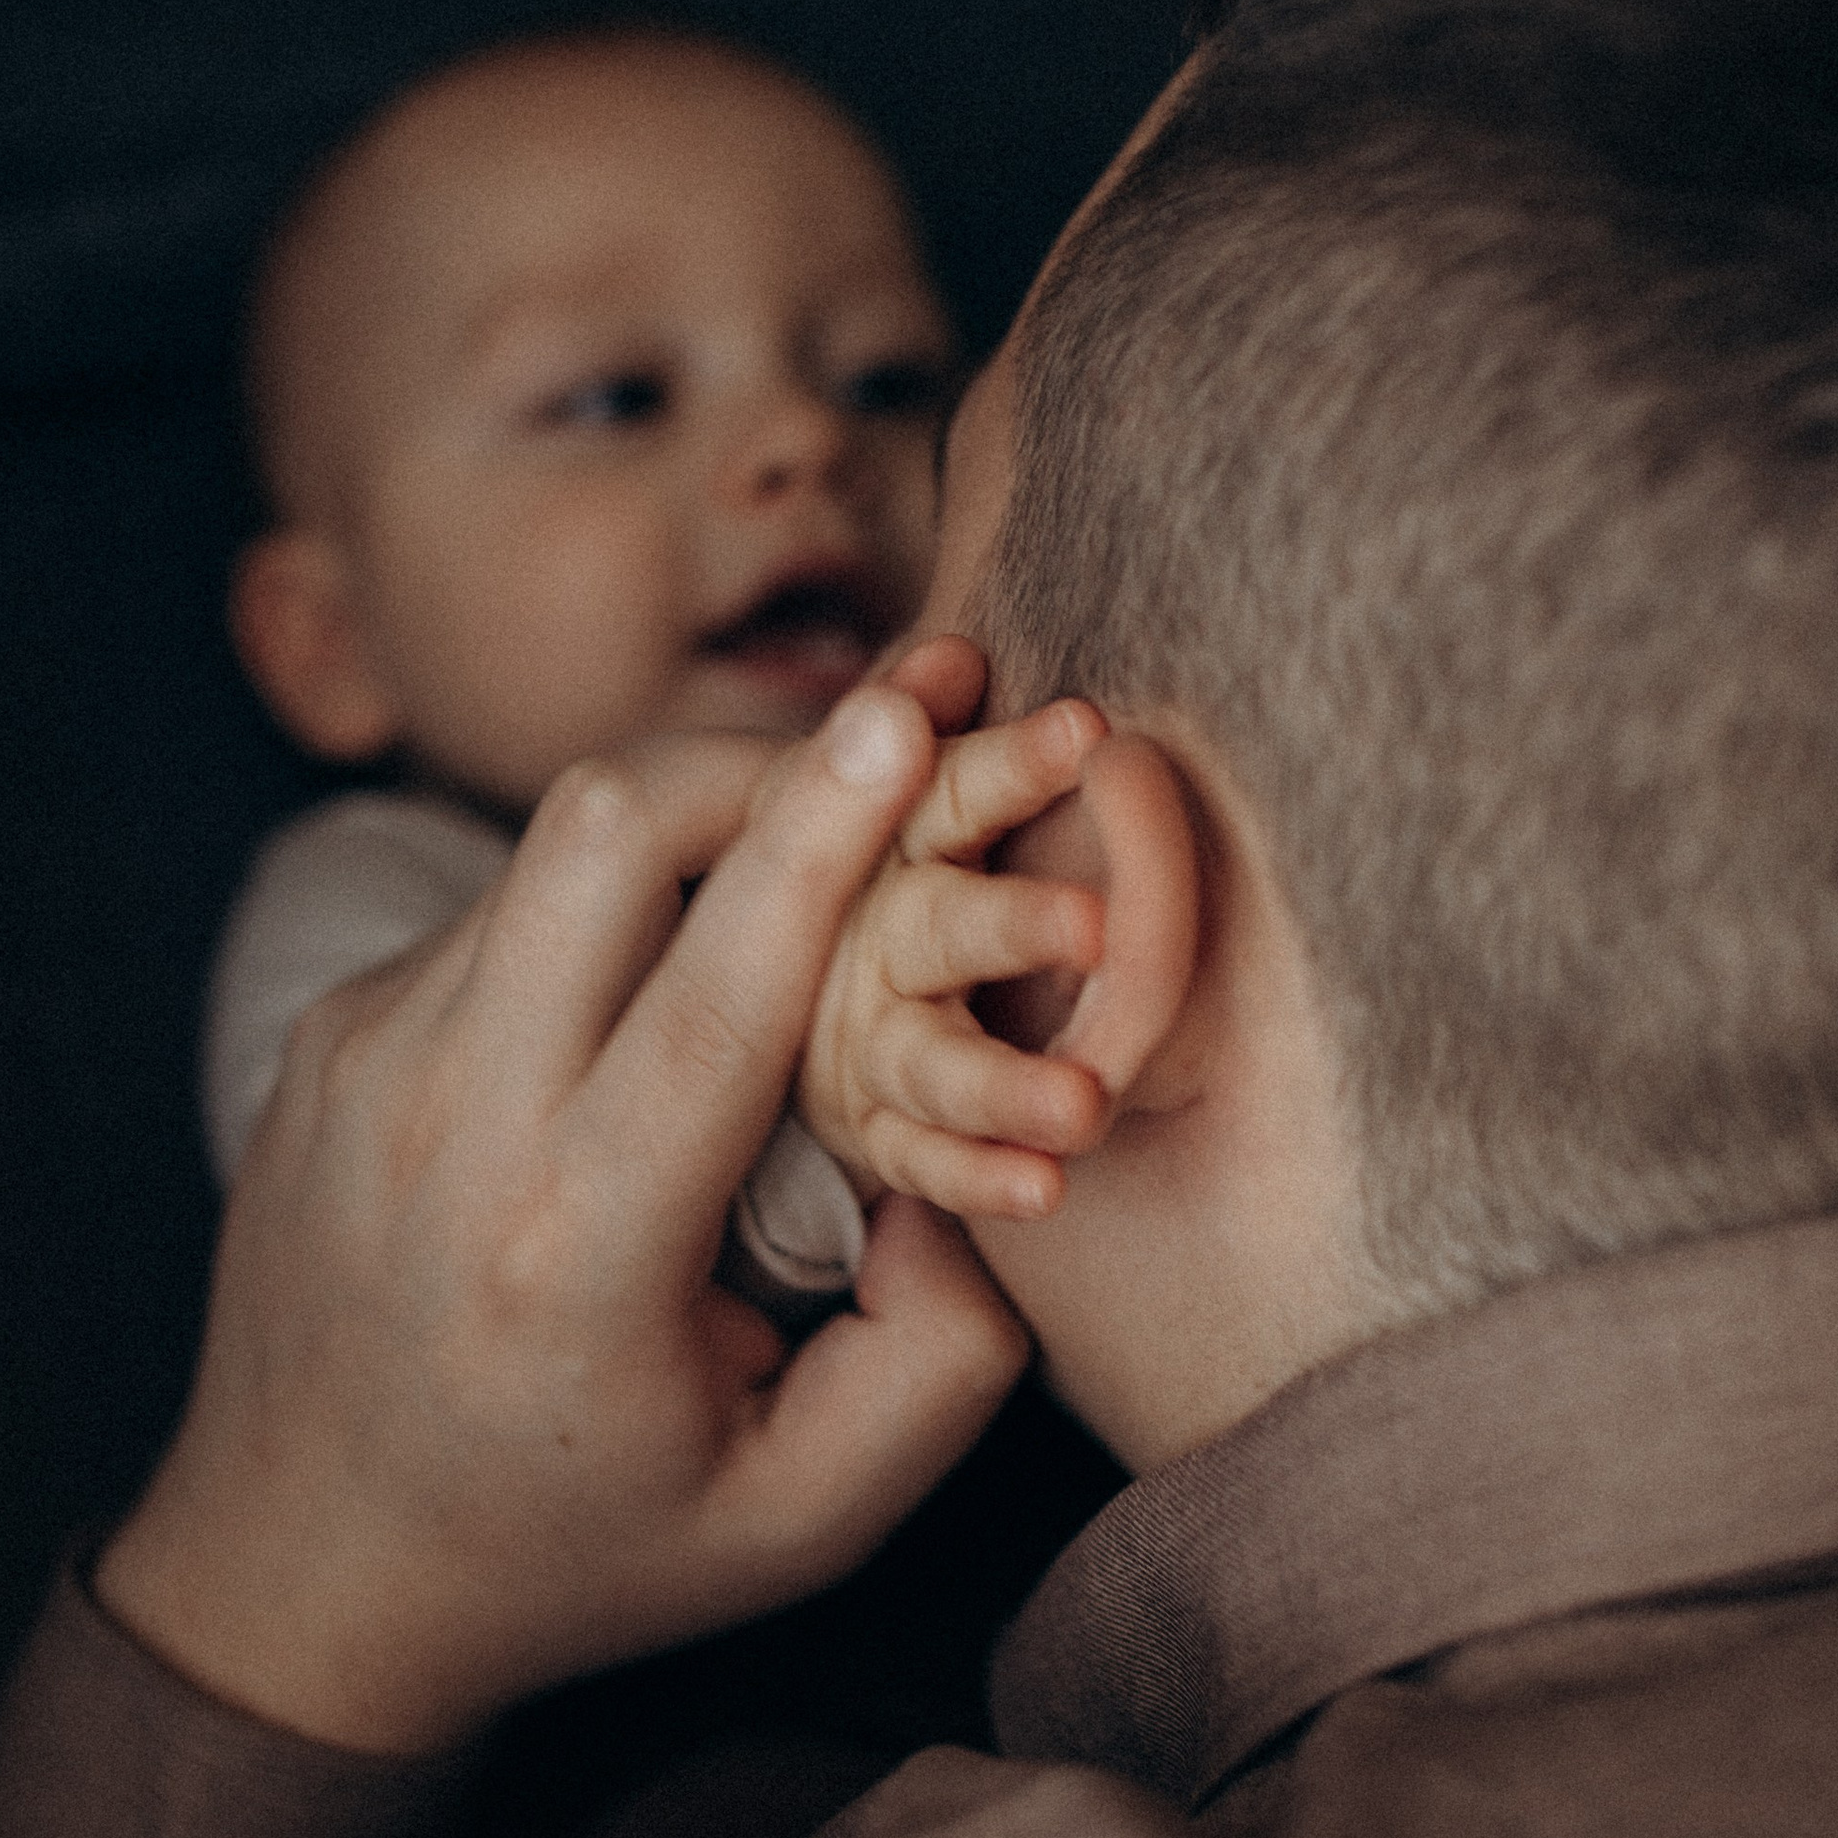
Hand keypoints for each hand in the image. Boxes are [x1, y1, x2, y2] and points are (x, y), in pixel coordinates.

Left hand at [97, 685, 1029, 1750]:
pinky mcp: (325, 1037)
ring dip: (686, 832)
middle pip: (603, 831)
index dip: (819, 835)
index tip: (906, 712)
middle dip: (757, 760)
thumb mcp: (797, 1520)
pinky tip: (651, 990)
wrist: (300, 1571)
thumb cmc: (582, 1552)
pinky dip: (598, 915)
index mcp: (579, 1253)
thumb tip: (998, 1173)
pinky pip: (492, 915)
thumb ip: (940, 1362)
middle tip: (878, 752)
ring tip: (787, 864)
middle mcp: (449, 1131)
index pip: (715, 993)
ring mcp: (364, 1066)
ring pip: (545, 851)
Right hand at [801, 691, 1115, 1218]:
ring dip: (1004, 1084)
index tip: (1088, 730)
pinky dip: (979, 1176)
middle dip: (1008, 925)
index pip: (945, 795)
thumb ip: (924, 732)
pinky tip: (1044, 1187)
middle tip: (1091, 927)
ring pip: (929, 1064)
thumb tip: (954, 650)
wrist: (746, 1007)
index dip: (1011, 763)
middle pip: (932, 927)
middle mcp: (862, 943)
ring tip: (1085, 1106)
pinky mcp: (873, 1130)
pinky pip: (925, 1163)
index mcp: (879, 845)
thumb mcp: (889, 801)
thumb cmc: (867, 871)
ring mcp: (860, 1045)